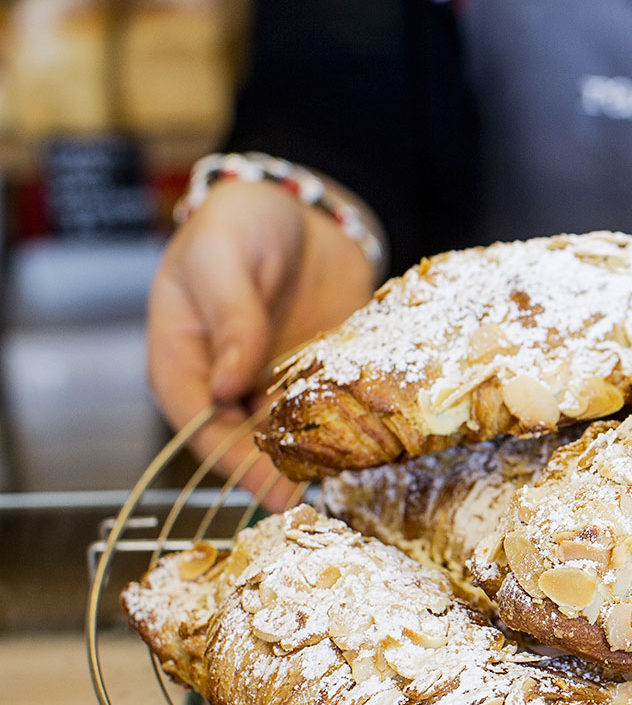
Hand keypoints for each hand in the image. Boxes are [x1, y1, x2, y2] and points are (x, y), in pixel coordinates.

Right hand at [146, 179, 378, 505]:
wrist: (300, 206)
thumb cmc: (239, 223)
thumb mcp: (221, 258)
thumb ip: (230, 317)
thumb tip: (231, 383)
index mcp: (185, 360)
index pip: (198, 423)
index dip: (227, 458)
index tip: (262, 483)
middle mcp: (230, 382)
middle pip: (246, 440)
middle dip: (275, 470)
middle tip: (309, 498)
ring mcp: (277, 381)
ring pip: (292, 432)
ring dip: (314, 456)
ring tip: (343, 483)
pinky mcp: (322, 373)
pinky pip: (333, 407)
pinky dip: (349, 426)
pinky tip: (373, 445)